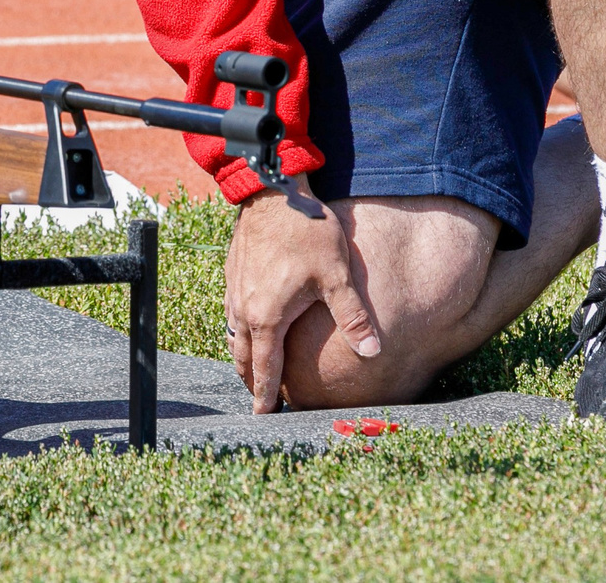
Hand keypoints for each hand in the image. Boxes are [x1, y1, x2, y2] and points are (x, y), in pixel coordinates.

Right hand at [224, 185, 379, 413]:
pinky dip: (239, 332)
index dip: (267, 395)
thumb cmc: (306, 232)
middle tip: (260, 402)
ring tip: (253, 372)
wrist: (272, 191)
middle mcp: (244, 309)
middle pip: (243, 358)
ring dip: (243, 357)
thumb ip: (353, 316)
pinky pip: (231, 315)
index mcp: (268, 317)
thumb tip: (374, 352)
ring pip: (234, 337)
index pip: (266, 369)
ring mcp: (234, 291)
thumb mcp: (336, 275)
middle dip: (251, 383)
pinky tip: (250, 328)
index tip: (265, 416)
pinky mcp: (233, 274)